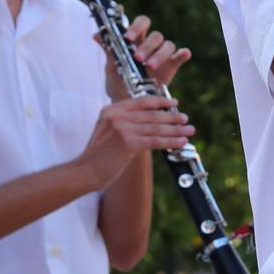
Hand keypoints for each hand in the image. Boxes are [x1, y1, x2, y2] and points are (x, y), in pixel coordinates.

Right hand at [77, 94, 193, 188]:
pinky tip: (181, 142)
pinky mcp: (128, 143)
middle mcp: (117, 116)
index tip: (174, 102)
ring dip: (176, 130)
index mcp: (111, 110)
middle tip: (186, 119)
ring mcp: (122, 129)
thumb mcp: (107, 131)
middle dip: (171, 117)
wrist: (84, 172)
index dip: (160, 101)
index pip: (141, 101)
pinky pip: (155, 141)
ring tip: (189, 130)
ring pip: (156, 127)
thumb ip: (124, 122)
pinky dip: (171, 141)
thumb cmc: (97, 155)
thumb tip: (150, 120)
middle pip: (152, 114)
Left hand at [102, 12, 192, 99]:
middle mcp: (151, 45)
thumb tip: (97, 35)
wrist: (127, 102)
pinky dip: (182, 54)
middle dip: (147, 45)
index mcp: (137, 40)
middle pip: (155, 35)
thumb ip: (109, 50)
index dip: (137, 26)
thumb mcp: (112, 66)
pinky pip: (180, 55)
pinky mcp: (172, 65)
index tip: (127, 37)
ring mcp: (163, 55)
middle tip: (137, 57)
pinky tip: (183, 54)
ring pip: (167, 45)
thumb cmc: (119, 81)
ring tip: (149, 66)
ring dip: (159, 54)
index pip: (141, 23)